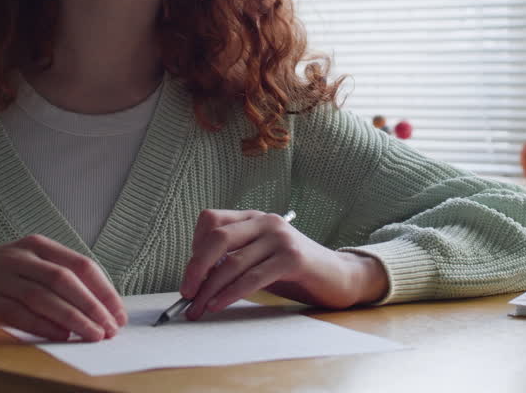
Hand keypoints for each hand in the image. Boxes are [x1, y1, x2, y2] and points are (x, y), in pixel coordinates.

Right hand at [0, 234, 125, 341]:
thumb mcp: (27, 264)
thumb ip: (57, 276)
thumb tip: (99, 303)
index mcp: (37, 245)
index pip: (81, 265)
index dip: (103, 290)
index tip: (118, 313)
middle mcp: (20, 257)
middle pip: (65, 280)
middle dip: (93, 306)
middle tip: (110, 328)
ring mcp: (0, 277)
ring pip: (45, 297)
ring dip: (73, 319)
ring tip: (92, 335)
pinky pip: (19, 314)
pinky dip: (43, 326)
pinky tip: (62, 336)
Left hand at [179, 210, 388, 319]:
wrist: (339, 277)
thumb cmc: (294, 271)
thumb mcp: (259, 259)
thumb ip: (233, 260)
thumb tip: (197, 278)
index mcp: (254, 218)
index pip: (211, 220)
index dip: (195, 247)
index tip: (191, 275)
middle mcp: (266, 222)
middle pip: (217, 238)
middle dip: (196, 268)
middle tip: (186, 293)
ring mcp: (280, 238)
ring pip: (232, 262)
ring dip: (209, 288)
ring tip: (198, 308)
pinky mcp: (292, 259)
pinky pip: (252, 276)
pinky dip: (230, 292)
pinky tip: (218, 304)